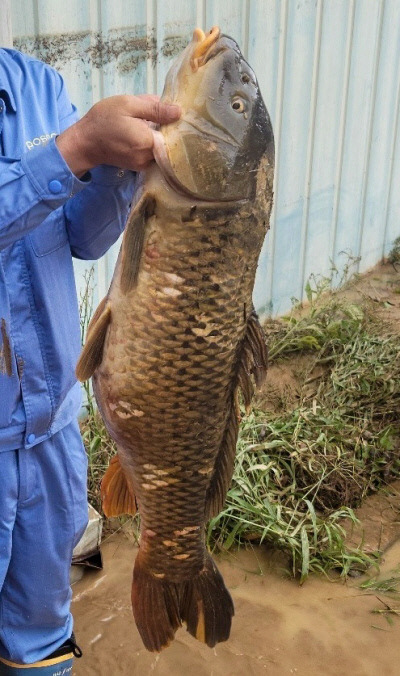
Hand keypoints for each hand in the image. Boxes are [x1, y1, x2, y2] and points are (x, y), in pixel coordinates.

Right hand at [56, 95, 180, 176]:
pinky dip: (150, 143)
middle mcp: (149, 157)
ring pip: (160, 148)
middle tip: (157, 114)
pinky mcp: (139, 167)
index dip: (175, 122)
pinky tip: (141, 133)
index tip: (173, 112)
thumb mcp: (128, 105)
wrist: (85, 142)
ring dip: (157, 135)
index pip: (174, 134)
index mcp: (148, 141)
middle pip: (169, 142)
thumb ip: (155, 108)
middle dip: (165, 128)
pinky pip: (151, 153)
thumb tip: (178, 112)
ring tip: (146, 123)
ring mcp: (144, 164)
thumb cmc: (104, 119)